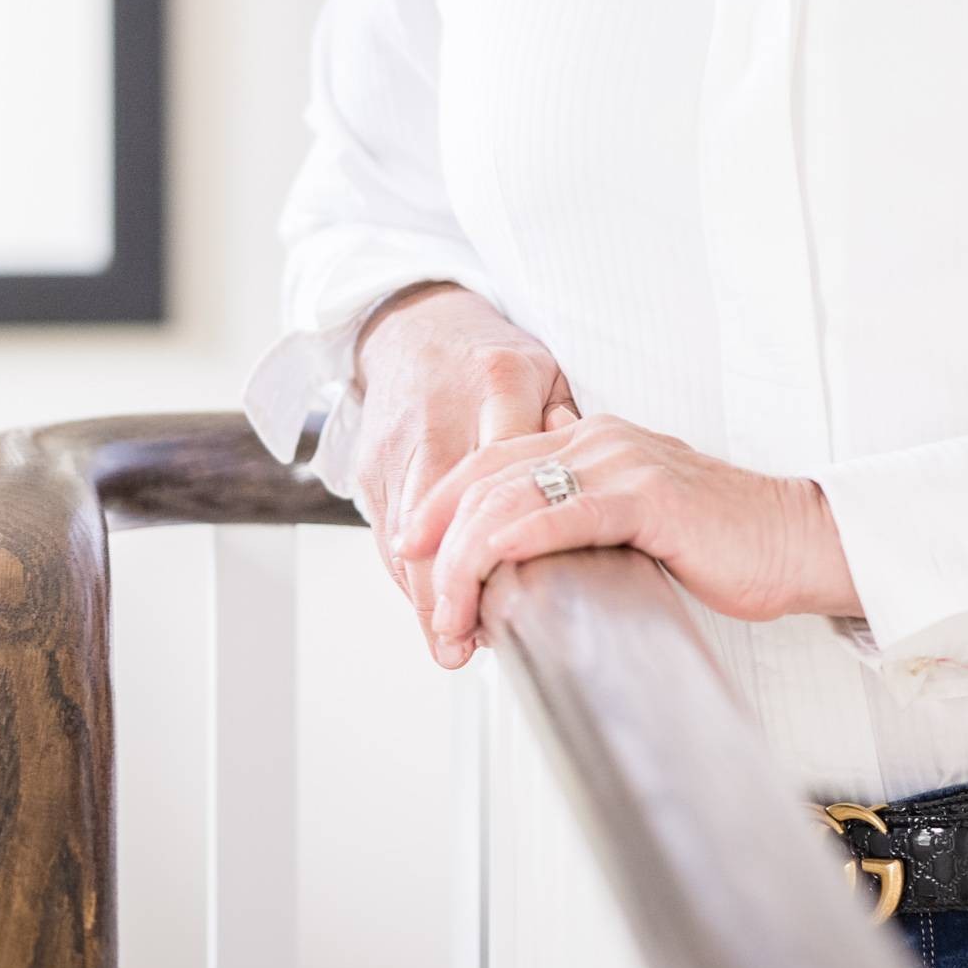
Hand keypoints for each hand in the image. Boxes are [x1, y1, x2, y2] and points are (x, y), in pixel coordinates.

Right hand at [346, 282, 579, 667]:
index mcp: (498, 384)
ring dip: (423, 592)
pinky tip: (429, 603)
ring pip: (404, 532)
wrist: (416, 325)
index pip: (505, 472)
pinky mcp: (370, 462)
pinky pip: (385, 531)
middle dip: (447, 586)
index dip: (506, 539)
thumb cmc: (491, 357)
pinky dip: (407, 573)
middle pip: (443, 515)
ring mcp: (398, 441)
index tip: (518, 593)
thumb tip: (597, 494)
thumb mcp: (545, 376)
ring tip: (450, 641)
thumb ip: (569, 432)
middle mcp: (442, 414)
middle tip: (465, 643)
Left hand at [394, 413, 861, 661]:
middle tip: (430, 609)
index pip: (492, 460)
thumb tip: (527, 567)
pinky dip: (511, 547)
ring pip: (510, 498)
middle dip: (441, 545)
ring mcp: (621, 461)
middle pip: (487, 476)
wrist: (797, 542)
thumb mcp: (635, 525)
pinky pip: (558, 516)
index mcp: (592, 438)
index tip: (410, 552)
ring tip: (454, 620)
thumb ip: (584, 525)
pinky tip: (489, 580)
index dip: (442, 503)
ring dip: (465, 565)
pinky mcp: (645, 496)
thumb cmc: (724, 545)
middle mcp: (598, 438)